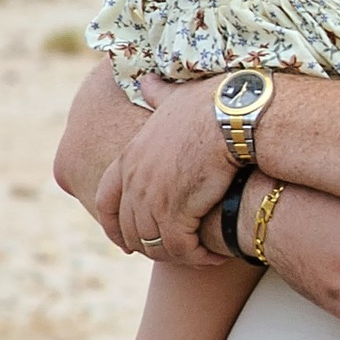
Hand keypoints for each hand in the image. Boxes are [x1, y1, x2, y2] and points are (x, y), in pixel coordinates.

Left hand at [111, 78, 232, 262]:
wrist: (233, 117)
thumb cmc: (212, 103)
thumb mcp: (175, 97)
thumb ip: (157, 94)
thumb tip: (147, 80)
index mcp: (129, 156)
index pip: (106, 201)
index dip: (113, 226)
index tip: (126, 242)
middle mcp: (134, 181)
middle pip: (129, 230)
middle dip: (149, 247)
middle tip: (174, 254)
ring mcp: (152, 198)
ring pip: (154, 244)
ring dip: (177, 255)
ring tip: (198, 256)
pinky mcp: (176, 212)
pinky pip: (179, 248)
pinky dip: (195, 258)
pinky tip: (213, 257)